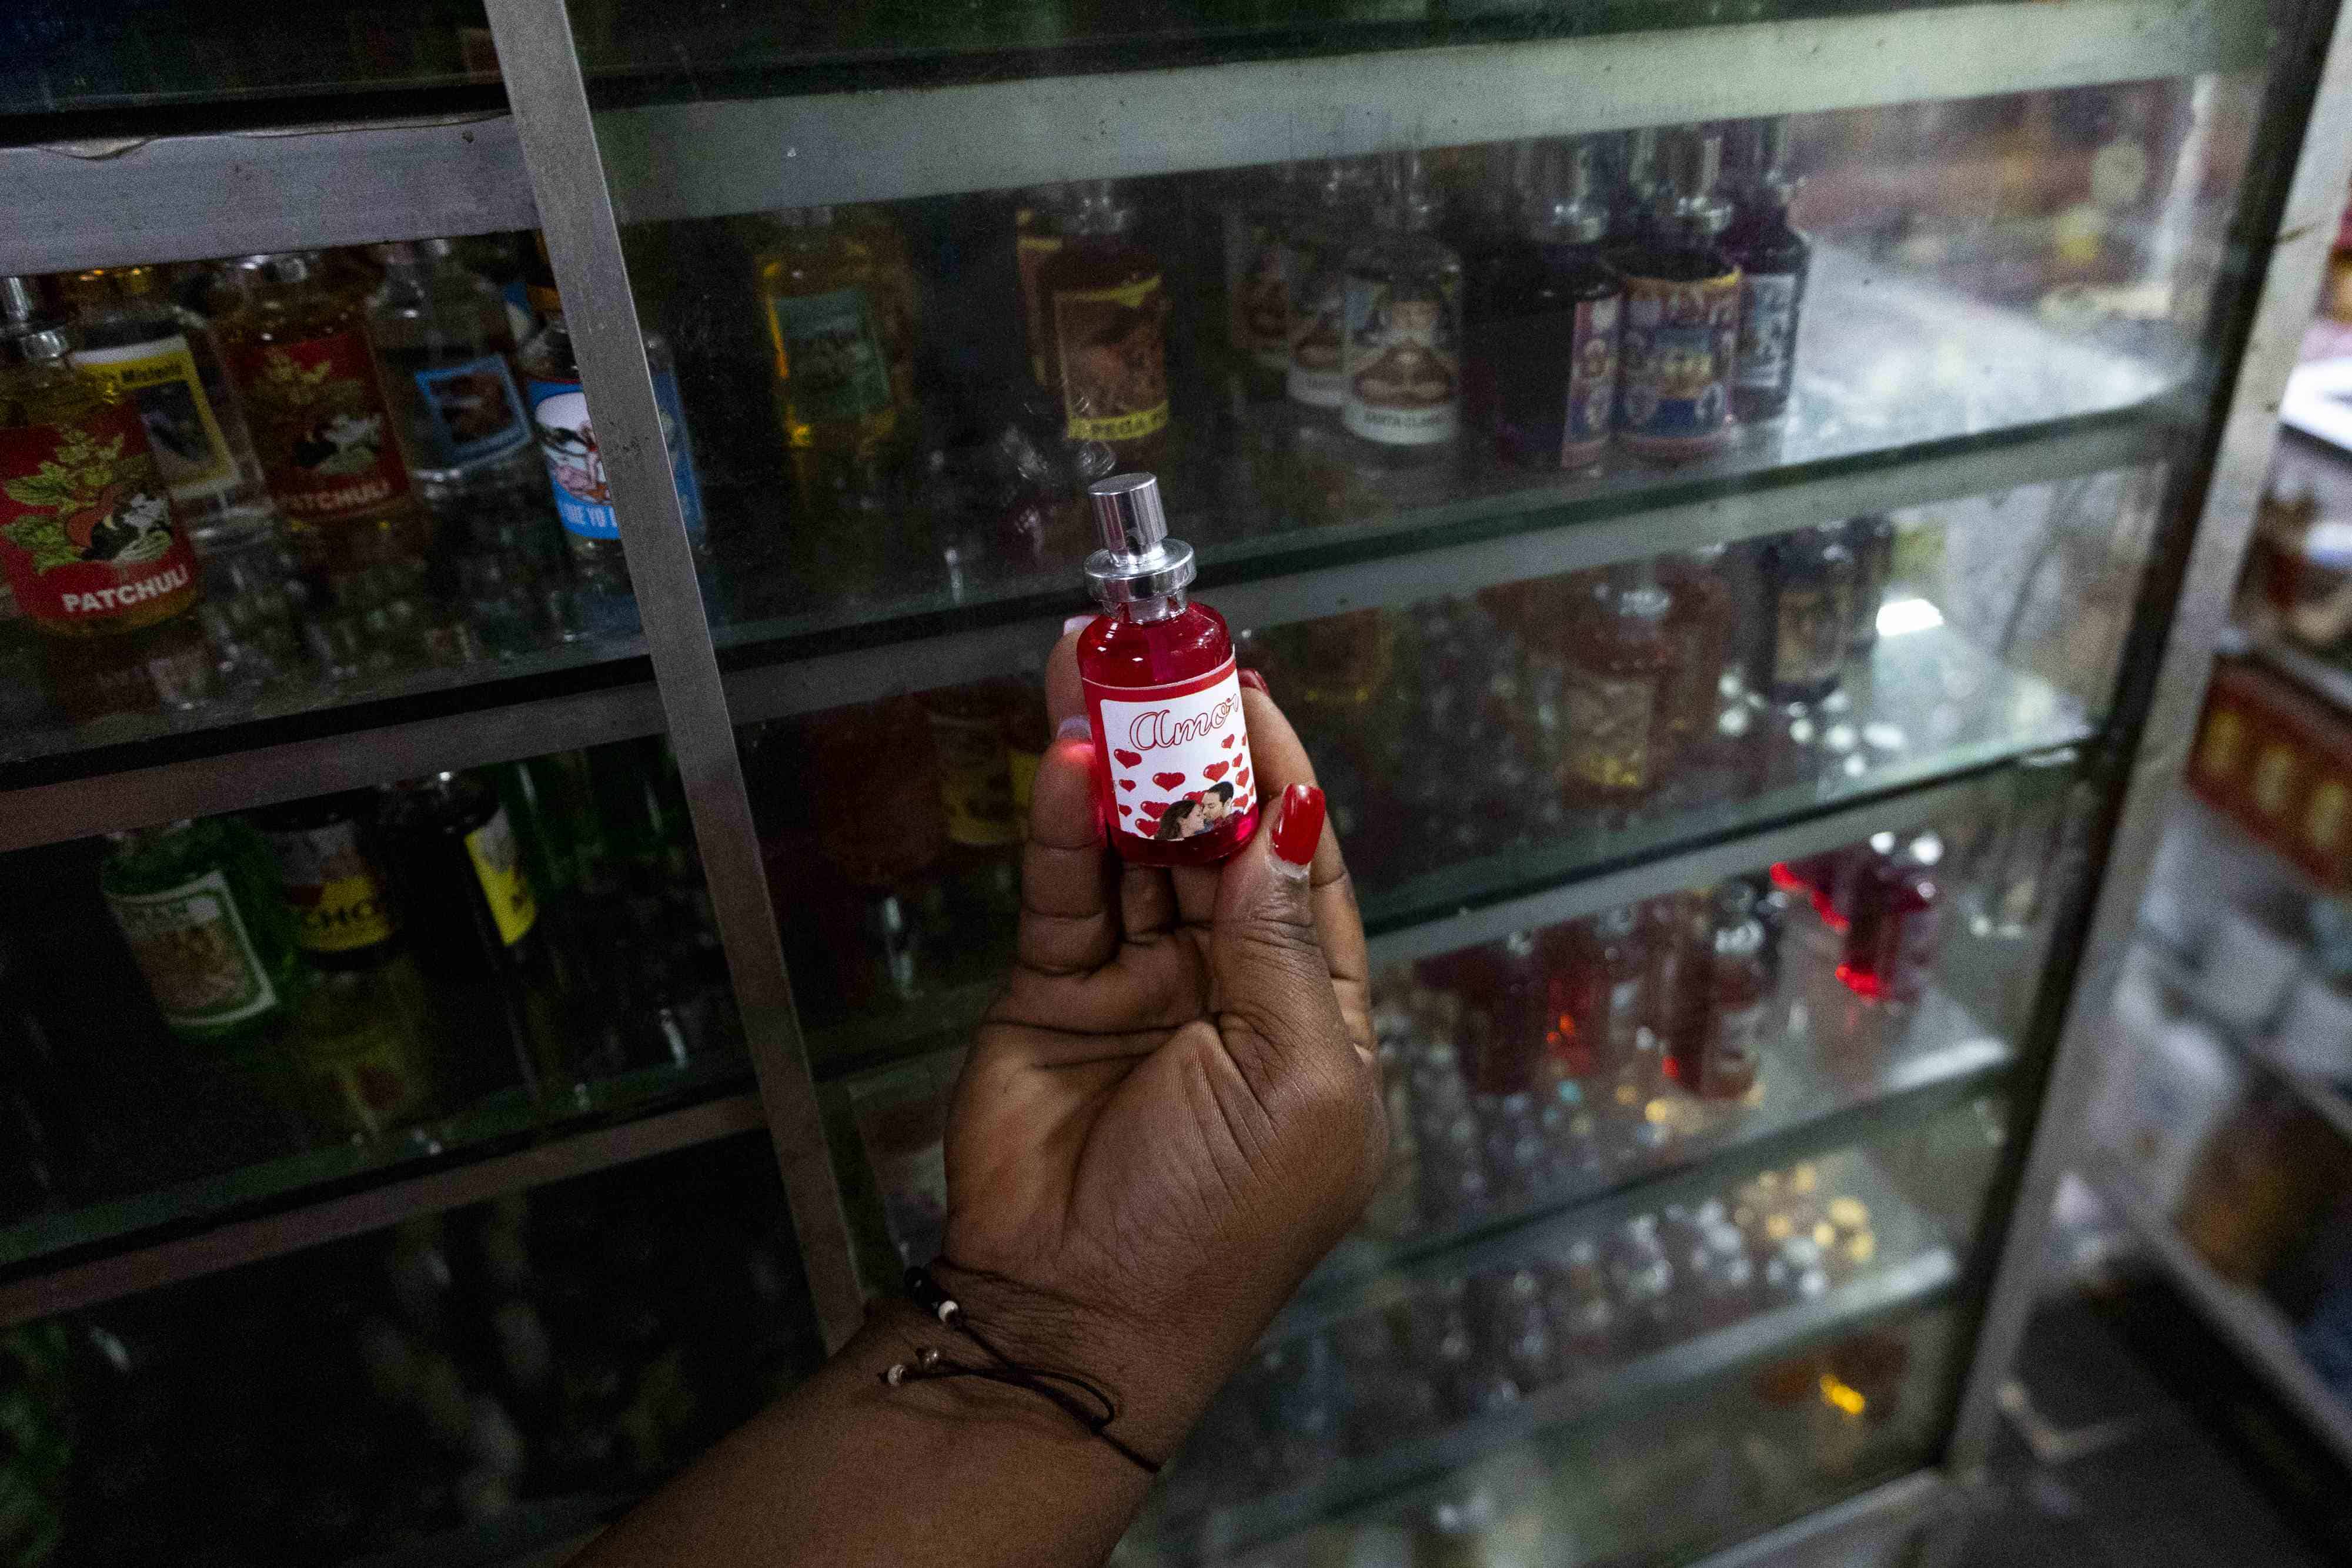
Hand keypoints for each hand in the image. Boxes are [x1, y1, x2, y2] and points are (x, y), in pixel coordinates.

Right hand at [934, 635, 1385, 1463]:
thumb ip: (1283, 941)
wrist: (1070, 1320)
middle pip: (1219, 843)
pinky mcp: (1055, 992)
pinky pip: (1066, 891)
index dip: (1283, 777)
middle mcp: (1234, 991)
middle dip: (1196, 753)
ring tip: (1100, 668)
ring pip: (1136, 850)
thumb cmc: (1217, 1219)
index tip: (1252, 690)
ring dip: (1123, 765)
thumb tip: (1288, 817)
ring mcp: (1141, 987)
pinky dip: (1062, 826)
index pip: (1308, 867)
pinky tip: (1064, 758)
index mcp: (1320, 1020)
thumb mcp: (1296, 1082)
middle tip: (1166, 656)